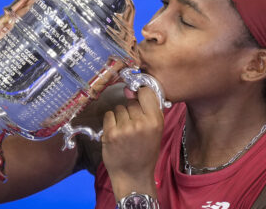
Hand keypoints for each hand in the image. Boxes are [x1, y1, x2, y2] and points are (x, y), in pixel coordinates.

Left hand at [102, 86, 163, 200]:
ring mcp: (124, 128)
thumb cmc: (145, 153)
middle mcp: (140, 123)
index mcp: (155, 121)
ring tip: (125, 132)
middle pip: (131, 102)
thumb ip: (150, 111)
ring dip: (120, 117)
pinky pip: (109, 115)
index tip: (139, 98)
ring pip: (119, 108)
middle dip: (130, 111)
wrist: (133, 176)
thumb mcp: (156, 131)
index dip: (141, 94)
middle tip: (133, 126)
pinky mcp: (110, 133)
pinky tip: (116, 133)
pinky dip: (110, 122)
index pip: (147, 92)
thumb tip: (135, 90)